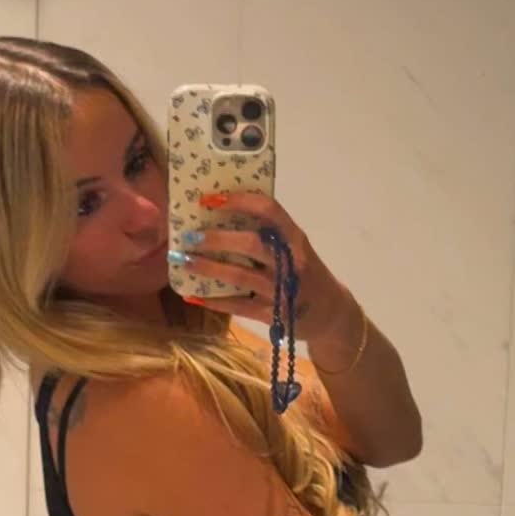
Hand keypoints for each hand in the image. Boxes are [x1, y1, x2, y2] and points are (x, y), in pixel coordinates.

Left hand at [176, 190, 349, 335]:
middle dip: (216, 238)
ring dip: (208, 268)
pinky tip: (193, 296)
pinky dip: (214, 302)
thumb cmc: (305, 272)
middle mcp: (291, 261)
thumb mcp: (295, 247)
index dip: (238, 201)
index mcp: (294, 237)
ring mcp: (282, 290)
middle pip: (250, 243)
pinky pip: (238, 306)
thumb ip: (268, 233)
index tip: (209, 200)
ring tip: (183, 261)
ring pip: (240, 276)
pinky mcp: (273, 315)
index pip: (268, 210)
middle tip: (189, 236)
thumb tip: (221, 215)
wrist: (331, 313)